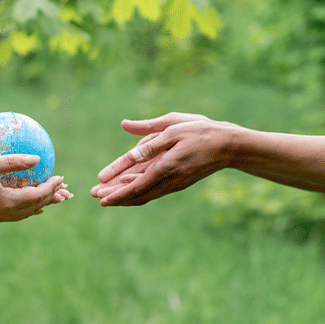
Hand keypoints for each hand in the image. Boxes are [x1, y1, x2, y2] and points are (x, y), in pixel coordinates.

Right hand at [0, 154, 71, 221]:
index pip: (38, 195)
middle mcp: (5, 213)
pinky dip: (26, 209)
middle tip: (61, 187)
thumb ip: (13, 162)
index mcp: (7, 202)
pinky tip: (25, 204)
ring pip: (26, 213)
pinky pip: (15, 215)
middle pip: (35, 206)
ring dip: (40, 204)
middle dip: (50, 196)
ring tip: (50, 197)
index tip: (61, 177)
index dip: (52, 187)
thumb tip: (37, 159)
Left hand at [92, 113, 232, 205]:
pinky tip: (127, 187)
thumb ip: (148, 135)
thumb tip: (125, 133)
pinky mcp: (178, 181)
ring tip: (105, 195)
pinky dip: (137, 190)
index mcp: (165, 167)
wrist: (230, 146)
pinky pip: (153, 190)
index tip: (101, 196)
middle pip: (137, 194)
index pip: (136, 186)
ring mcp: (174, 183)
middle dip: (115, 196)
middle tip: (95, 196)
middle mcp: (169, 180)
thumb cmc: (201, 131)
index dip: (117, 192)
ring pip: (144, 194)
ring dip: (124, 195)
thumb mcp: (173, 127)